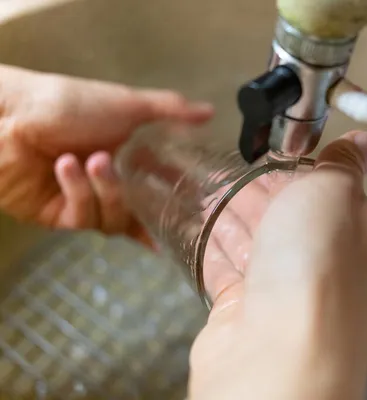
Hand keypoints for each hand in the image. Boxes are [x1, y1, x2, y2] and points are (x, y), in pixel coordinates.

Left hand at [0, 65, 212, 242]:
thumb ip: (171, 111)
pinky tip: (66, 166)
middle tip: (153, 195)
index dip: (179, 198)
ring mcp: (87, 201)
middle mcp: (110, 183)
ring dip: (107, 189)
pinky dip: (78, 190)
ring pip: (115, 218)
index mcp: (129, 158)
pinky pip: (84, 216)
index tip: (198, 205)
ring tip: (93, 160)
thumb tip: (210, 112)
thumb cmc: (68, 104)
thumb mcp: (128, 103)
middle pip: (143, 213)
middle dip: (149, 207)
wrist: (9, 116)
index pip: (163, 185)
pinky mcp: (61, 216)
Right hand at [189, 131, 366, 399]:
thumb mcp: (334, 192)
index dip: (299, 169)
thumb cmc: (315, 272)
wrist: (278, 351)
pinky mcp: (241, 309)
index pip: (327, 192)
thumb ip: (343, 164)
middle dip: (258, 191)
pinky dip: (211, 245)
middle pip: (285, 217)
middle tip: (231, 169)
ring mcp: (278, 289)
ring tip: (207, 191)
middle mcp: (318, 264)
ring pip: (253, 241)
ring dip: (231, 215)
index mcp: (352, 233)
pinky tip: (199, 228)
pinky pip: (224, 269)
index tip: (276, 150)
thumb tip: (365, 143)